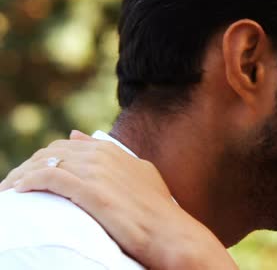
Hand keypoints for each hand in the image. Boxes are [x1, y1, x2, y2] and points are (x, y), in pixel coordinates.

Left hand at [0, 131, 237, 269]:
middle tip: (15, 182)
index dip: (47, 157)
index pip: (68, 145)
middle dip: (30, 165)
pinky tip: (20, 191)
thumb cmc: (156, 209)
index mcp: (113, 151)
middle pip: (53, 152)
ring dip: (23, 173)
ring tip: (11, 188)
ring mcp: (98, 172)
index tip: (34, 172)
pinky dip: (31, 181)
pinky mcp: (92, 192)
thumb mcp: (139, 172)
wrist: (169, 232)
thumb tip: (78, 135)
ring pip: (47, 163)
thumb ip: (113, 154)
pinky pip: (50, 179)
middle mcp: (104, 156)